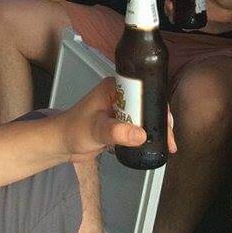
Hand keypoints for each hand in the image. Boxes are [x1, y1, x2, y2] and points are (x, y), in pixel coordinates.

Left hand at [55, 78, 176, 163]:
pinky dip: (147, 136)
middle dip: (160, 120)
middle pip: (148, 103)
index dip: (157, 104)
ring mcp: (121, 110)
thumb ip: (117, 131)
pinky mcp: (120, 123)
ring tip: (167, 144)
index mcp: (115, 88)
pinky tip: (156, 145)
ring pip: (145, 116)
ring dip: (155, 129)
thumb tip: (141, 134)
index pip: (143, 90)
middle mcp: (120, 96)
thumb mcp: (96, 129)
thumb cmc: (74, 130)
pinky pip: (138, 127)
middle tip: (169, 138)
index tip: (166, 121)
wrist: (62, 144)